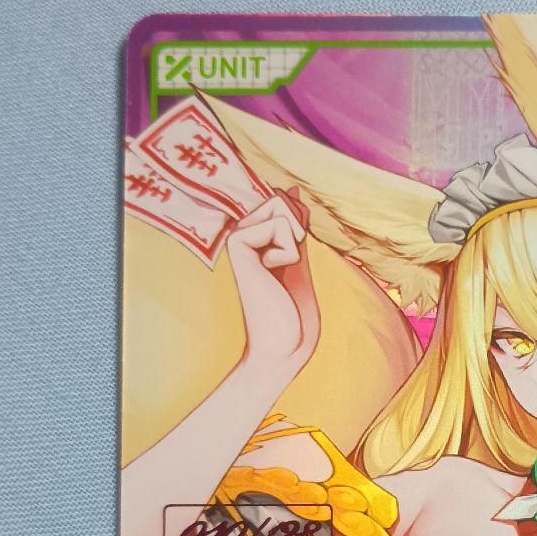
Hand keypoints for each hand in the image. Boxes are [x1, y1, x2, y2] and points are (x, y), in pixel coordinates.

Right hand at [227, 189, 318, 370]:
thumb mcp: (298, 259)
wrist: (282, 346)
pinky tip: (271, 276)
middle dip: (299, 232)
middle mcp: (240, 234)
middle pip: (283, 198)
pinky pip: (281, 225)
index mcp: (252, 237)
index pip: (283, 200)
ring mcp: (236, 238)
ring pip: (282, 207)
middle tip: (286, 269)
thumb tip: (289, 189)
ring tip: (278, 272)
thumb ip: (293, 226)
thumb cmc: (292, 312)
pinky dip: (289, 254)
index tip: (289, 263)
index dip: (299, 224)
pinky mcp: (237, 245)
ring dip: (294, 243)